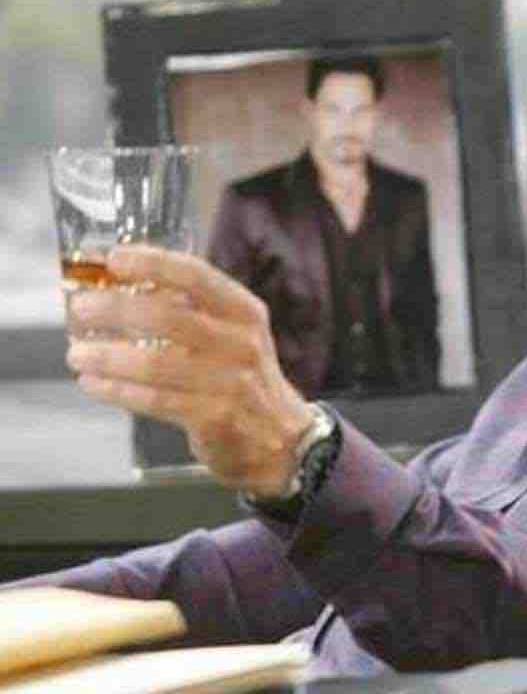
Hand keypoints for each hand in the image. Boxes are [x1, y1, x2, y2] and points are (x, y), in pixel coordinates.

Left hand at [66, 245, 310, 498]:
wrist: (281, 437)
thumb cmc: (243, 378)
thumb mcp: (235, 335)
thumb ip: (192, 312)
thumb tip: (123, 289)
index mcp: (245, 313)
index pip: (197, 276)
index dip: (153, 263)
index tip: (114, 258)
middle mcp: (241, 344)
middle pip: (169, 318)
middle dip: (116, 310)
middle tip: (81, 309)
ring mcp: (230, 383)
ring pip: (155, 363)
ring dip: (107, 356)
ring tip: (76, 352)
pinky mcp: (214, 418)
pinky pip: (154, 400)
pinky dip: (117, 390)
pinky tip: (93, 382)